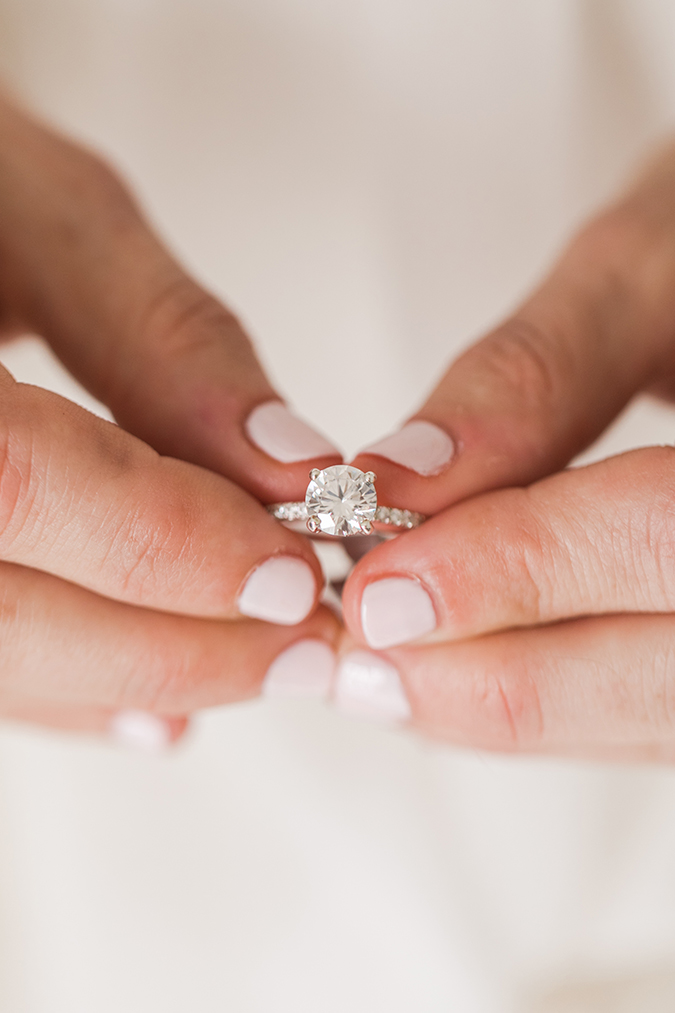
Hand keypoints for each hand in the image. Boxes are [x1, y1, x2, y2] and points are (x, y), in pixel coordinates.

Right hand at [0, 92, 340, 743]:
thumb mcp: (49, 218)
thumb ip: (168, 343)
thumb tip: (293, 468)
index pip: (13, 480)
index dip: (163, 541)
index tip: (293, 565)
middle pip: (0, 614)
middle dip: (172, 644)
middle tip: (302, 639)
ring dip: (135, 681)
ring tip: (255, 664)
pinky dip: (69, 696)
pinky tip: (159, 705)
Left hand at [340, 140, 674, 761]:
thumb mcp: (642, 277)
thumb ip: (529, 381)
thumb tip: (397, 479)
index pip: (657, 537)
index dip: (507, 570)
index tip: (376, 580)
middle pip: (648, 679)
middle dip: (480, 672)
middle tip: (357, 640)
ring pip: (630, 724)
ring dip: (491, 703)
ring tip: (379, 657)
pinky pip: (626, 720)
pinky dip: (530, 702)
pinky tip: (449, 660)